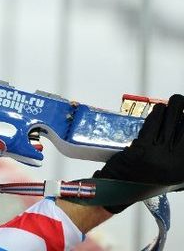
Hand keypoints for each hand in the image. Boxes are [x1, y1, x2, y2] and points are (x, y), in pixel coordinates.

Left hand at [94, 94, 183, 212]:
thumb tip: (182, 141)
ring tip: (168, 107)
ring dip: (169, 109)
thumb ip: (180, 164)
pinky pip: (153, 123)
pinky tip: (158, 110)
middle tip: (179, 104)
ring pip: (171, 119)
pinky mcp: (143, 148)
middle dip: (182, 109)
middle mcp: (178, 162)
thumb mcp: (171, 178)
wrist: (116, 190)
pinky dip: (157, 113)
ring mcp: (160, 155)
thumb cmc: (143, 182)